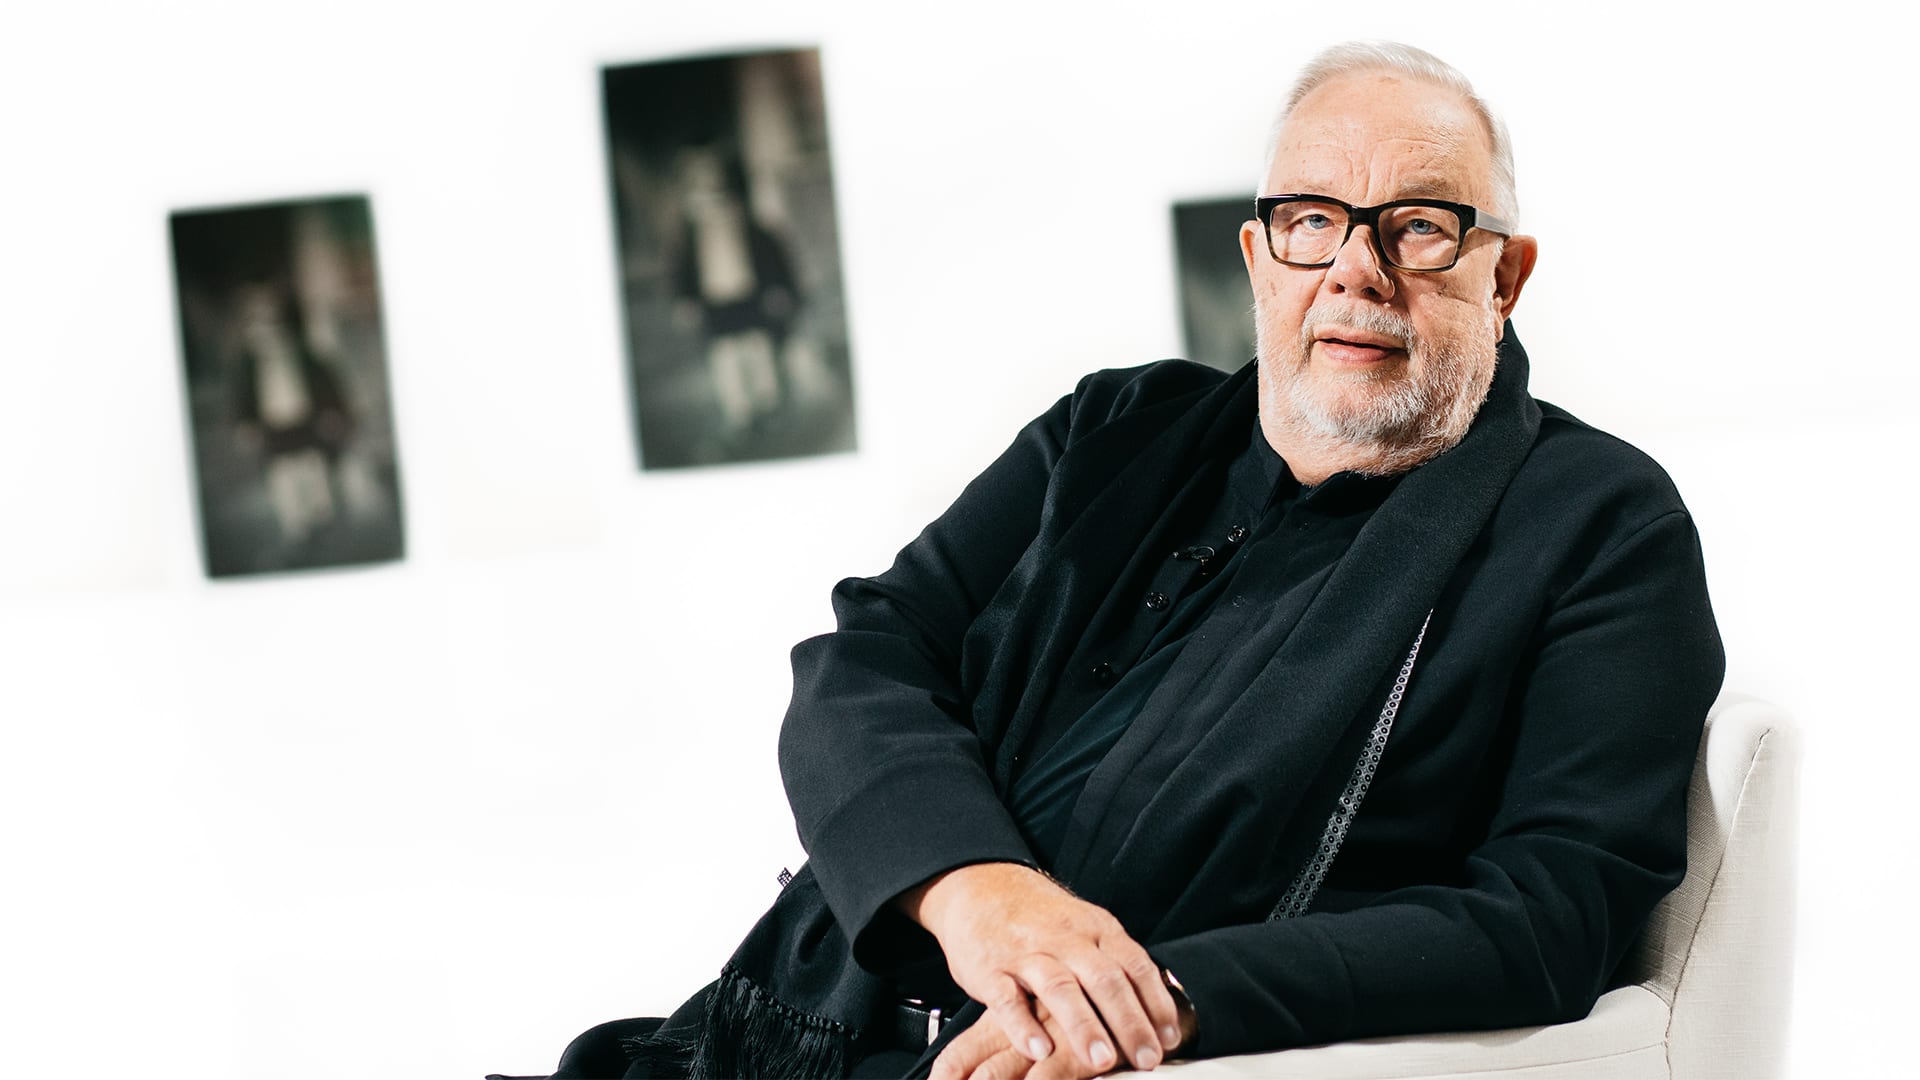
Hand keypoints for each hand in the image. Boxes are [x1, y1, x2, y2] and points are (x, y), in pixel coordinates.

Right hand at [901, 863, 1179, 1073]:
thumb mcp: (1085, 928)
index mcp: (1096, 929)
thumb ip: (1116, 964)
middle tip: (1147, 1059)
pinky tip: (1038, 1050)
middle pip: (1104, 979)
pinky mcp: (990, 970)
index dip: (1156, 1003)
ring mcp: (1027, 953)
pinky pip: (1007, 1000)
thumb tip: (1157, 1015)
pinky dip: (1022, 1027)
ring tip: (1101, 1061)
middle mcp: (1065, 939)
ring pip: (1060, 988)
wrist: (981, 885)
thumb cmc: (1041, 919)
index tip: (1170, 1038)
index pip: (1135, 965)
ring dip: (1084, 1026)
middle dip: (1129, 1022)